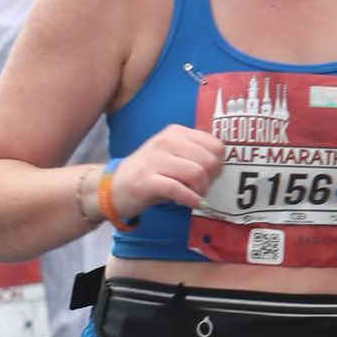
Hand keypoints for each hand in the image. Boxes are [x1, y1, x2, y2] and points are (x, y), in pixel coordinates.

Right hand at [112, 126, 226, 217]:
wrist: (115, 185)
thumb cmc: (150, 172)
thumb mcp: (173, 155)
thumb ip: (195, 154)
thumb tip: (221, 166)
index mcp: (175, 132)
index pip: (215, 145)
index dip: (219, 164)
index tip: (209, 175)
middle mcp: (165, 141)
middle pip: (209, 161)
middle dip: (210, 179)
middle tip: (200, 188)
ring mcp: (154, 159)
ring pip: (197, 174)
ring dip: (201, 191)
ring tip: (194, 195)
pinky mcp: (147, 180)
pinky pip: (179, 190)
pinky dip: (191, 200)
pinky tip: (192, 204)